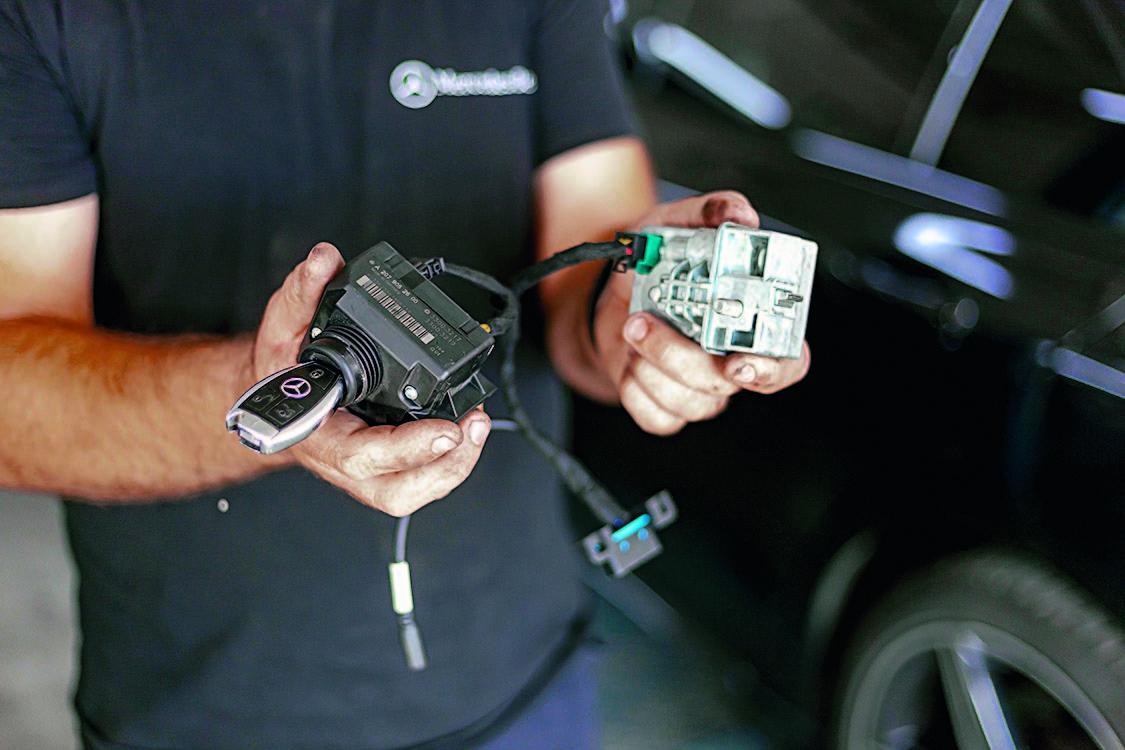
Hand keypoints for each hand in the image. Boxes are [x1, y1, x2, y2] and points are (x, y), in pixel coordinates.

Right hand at [250, 243, 490, 515]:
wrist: (272, 400)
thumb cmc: (280, 371)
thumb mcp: (282, 327)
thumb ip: (302, 293)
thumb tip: (325, 259)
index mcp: (317, 435)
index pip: (362, 453)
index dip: (408, 447)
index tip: (445, 429)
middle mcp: (342, 462)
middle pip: (398, 489)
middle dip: (444, 465)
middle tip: (471, 425)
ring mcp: (365, 472)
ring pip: (412, 493)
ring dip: (453, 467)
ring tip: (477, 425)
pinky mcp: (385, 468)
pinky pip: (420, 480)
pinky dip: (449, 462)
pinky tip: (467, 430)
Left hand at [594, 191, 811, 434]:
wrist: (610, 293)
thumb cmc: (655, 264)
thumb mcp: (676, 225)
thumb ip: (710, 213)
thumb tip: (739, 214)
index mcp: (752, 325)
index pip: (787, 363)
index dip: (772, 370)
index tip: (741, 361)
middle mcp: (729, 362)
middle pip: (726, 384)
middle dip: (680, 357)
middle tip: (645, 323)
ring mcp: (699, 389)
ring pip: (689, 402)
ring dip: (650, 365)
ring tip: (633, 327)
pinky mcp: (665, 406)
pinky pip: (657, 417)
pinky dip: (635, 389)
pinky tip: (631, 359)